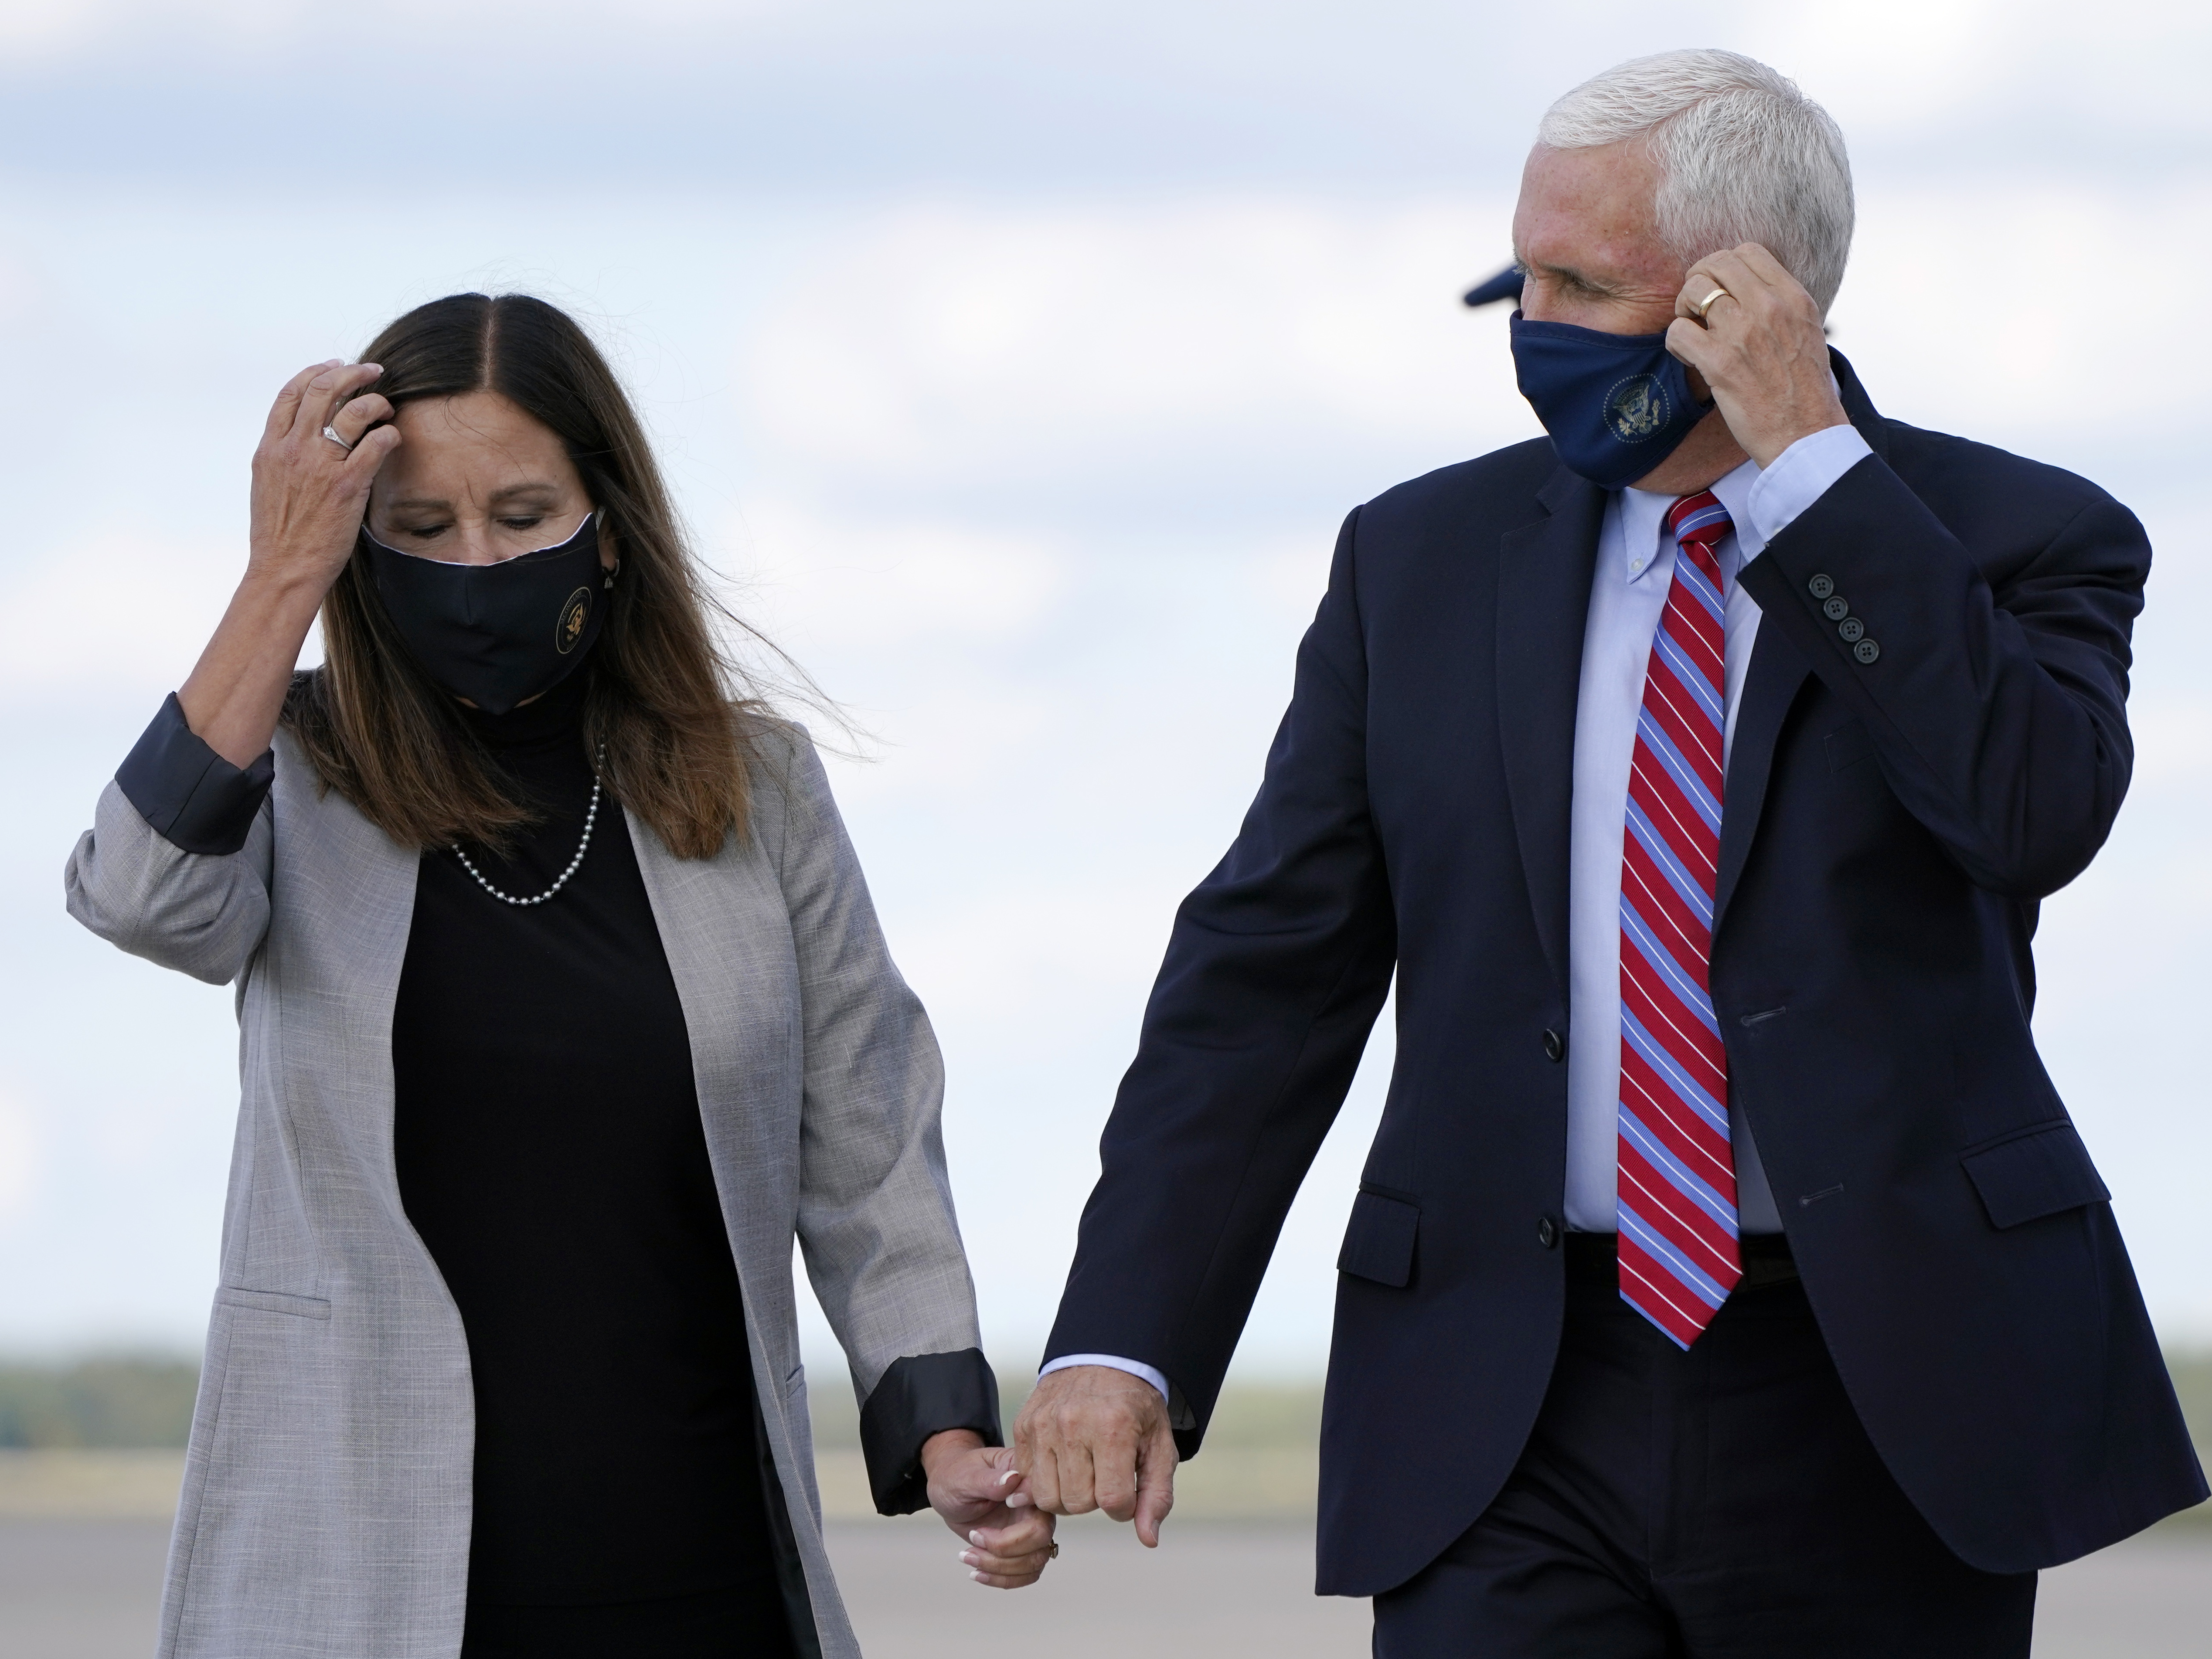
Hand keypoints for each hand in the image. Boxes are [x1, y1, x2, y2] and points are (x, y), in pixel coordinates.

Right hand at [178, 360, 401, 766]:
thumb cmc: (280, 537)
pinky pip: (374, 443)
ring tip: (387, 405)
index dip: (315, 372)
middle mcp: (292, 449)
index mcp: (270, 448)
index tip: (334, 365)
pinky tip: (394, 437)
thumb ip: (284, 458)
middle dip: (350, 374)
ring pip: (350, 410)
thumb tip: (301, 439)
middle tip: (373, 371)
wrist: (283, 571)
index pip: (289, 394)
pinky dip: (388, 433)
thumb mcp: (269, 487)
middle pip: (321, 390)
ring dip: (374, 401)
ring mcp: (318, 465)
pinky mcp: (346, 485)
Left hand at [921, 1430, 1056, 1588]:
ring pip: (1035, 1560)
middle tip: (974, 1537)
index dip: (1026, 1506)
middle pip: (1041, 1535)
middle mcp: (1035, 1505)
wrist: (949, 1491)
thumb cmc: (956, 1476)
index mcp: (1026, 1476)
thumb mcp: (965, 1477)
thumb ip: (988, 1480)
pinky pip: (1028, 1573)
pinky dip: (1002, 1579)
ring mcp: (1031, 1528)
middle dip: (1004, 1547)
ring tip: (967, 1556)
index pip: (1042, 1495)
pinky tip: (978, 1572)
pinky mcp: (1023, 1548)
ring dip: (999, 1567)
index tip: (1004, 1504)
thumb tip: (1012, 1480)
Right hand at [1013, 1365, 1177, 1547]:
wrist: (1103, 1360)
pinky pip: (1027, 1479)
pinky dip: (1046, 1480)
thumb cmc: (1136, 1409)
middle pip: (1077, 1503)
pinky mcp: (1023, 1426)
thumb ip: (1157, 1495)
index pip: (1113, 1501)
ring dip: (1068, 1494)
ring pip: (1048, 1498)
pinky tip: (1063, 1460)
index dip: (1124, 1505)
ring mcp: (1043, 1424)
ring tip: (1083, 1469)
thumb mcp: (1159, 1447)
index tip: (1127, 1486)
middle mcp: (1073, 1424)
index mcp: (1113, 1428)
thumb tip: (1148, 1540)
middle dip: (1095, 1499)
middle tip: (1104, 1472)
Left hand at [1665, 244, 1848, 467]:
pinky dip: (1676, 343)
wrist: (1806, 433)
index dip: (1723, 267)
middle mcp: (1770, 308)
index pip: (1748, 251)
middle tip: (1697, 310)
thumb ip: (1780, 305)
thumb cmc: (1802, 389)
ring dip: (1683, 310)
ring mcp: (1744, 333)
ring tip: (1693, 333)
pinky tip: (1689, 358)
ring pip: (1694, 291)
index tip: (1720, 291)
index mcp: (1793, 297)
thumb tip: (1747, 287)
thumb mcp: (1806, 331)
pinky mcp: (1721, 363)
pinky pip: (1678, 331)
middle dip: (1698, 282)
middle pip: (1715, 264)